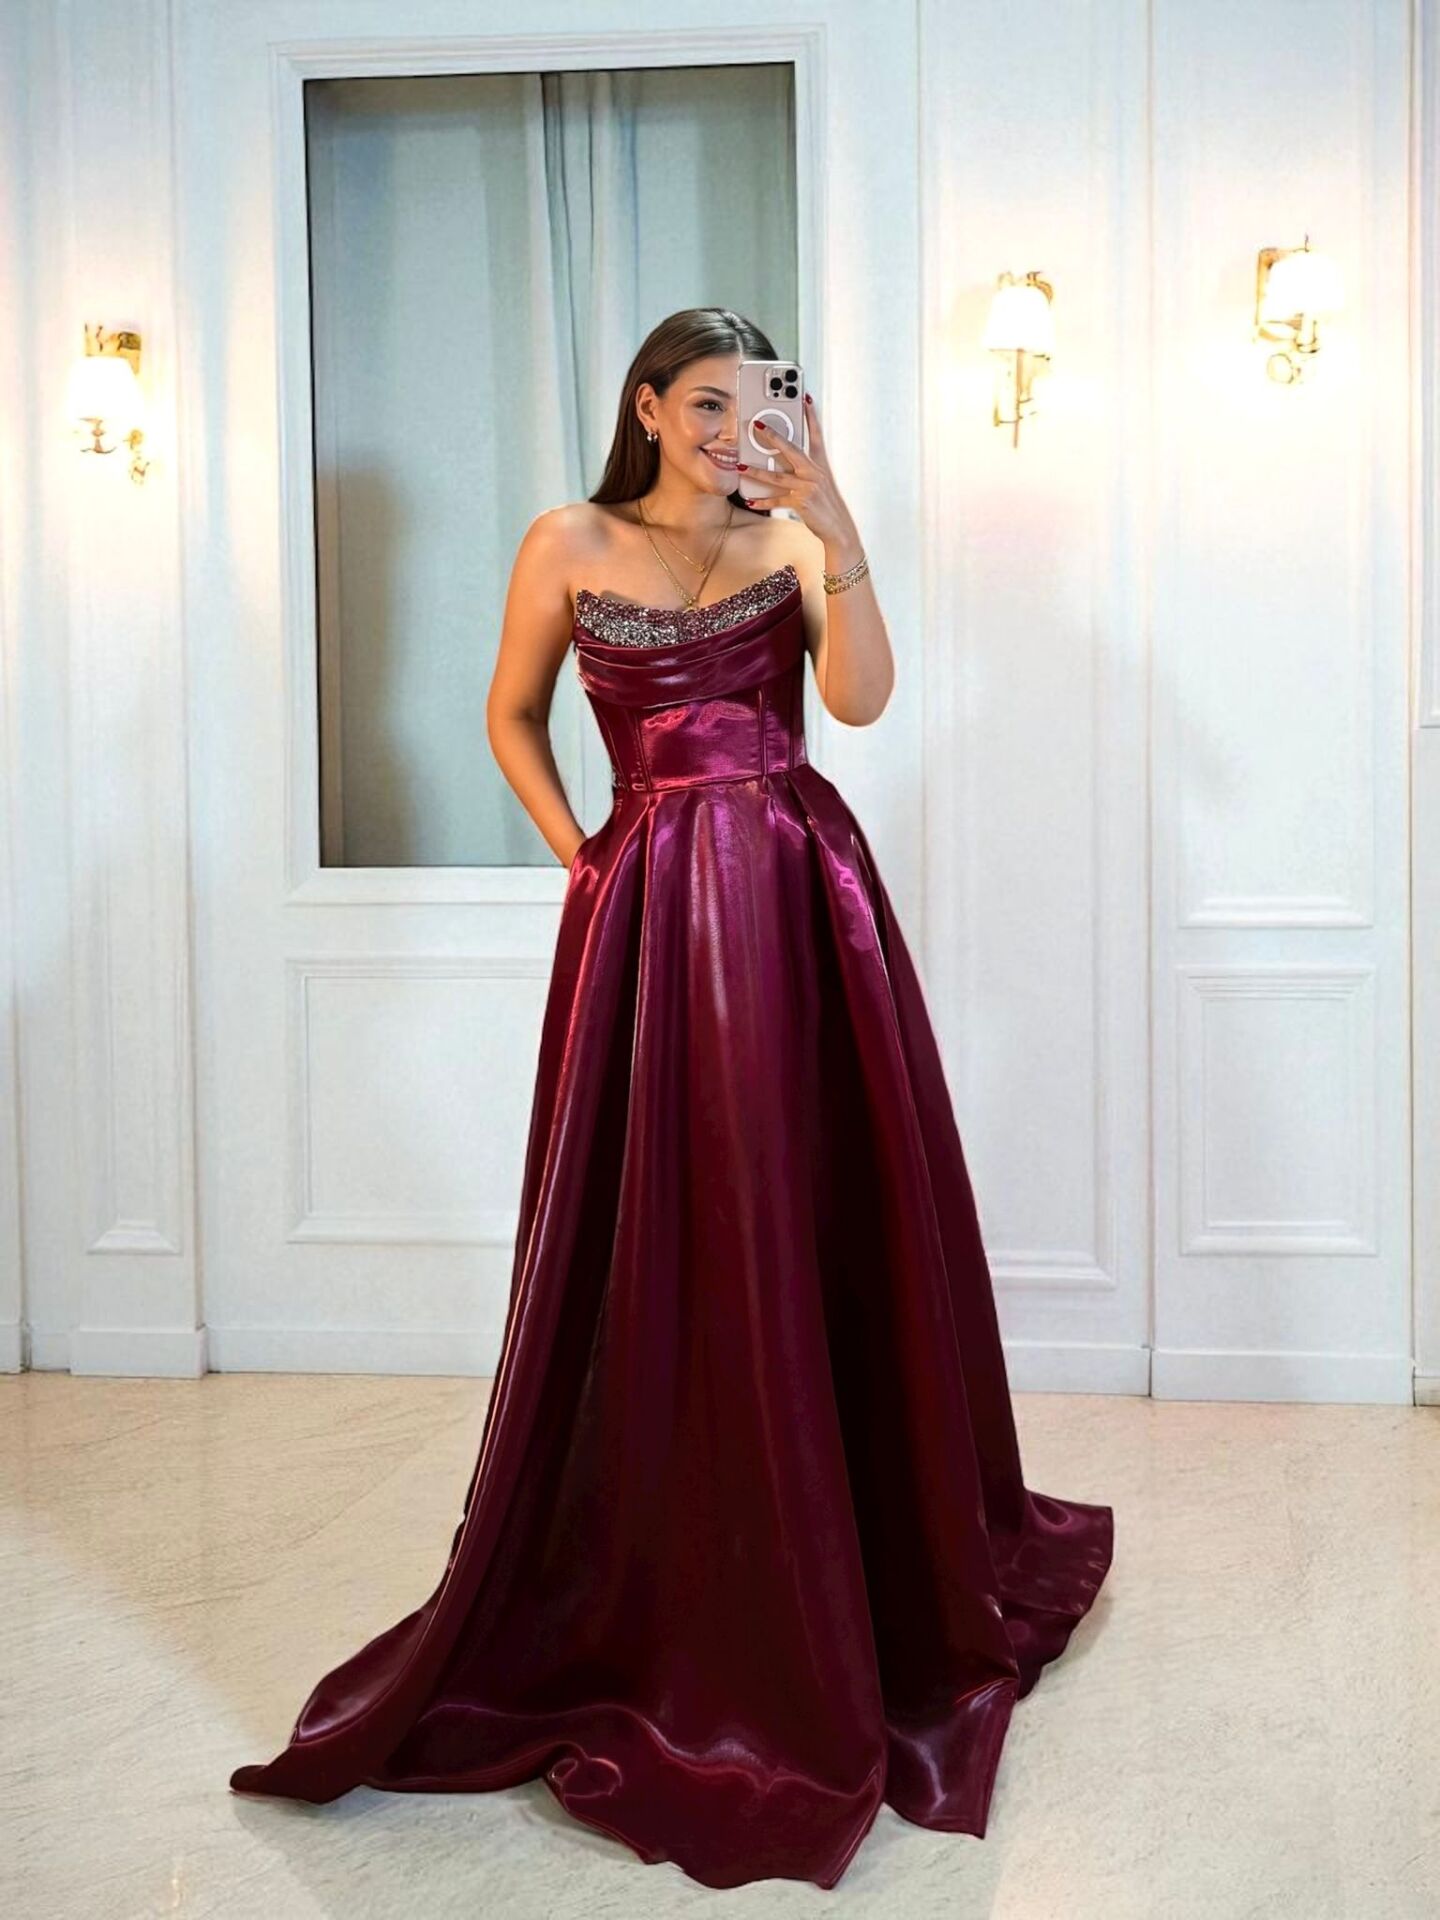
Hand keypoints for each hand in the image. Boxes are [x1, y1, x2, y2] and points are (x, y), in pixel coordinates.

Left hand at [739, 393, 857, 548]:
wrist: (839, 528)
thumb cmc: (827, 504)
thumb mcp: (821, 481)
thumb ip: (805, 468)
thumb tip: (782, 459)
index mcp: (821, 464)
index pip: (816, 433)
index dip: (811, 414)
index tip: (805, 396)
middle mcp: (814, 472)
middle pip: (791, 449)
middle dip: (773, 436)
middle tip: (757, 425)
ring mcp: (807, 487)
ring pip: (777, 476)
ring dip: (756, 471)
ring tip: (740, 466)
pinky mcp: (801, 503)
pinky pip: (777, 501)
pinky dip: (763, 502)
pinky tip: (751, 501)